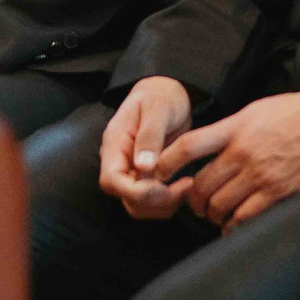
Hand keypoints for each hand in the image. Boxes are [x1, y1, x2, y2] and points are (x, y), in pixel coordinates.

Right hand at [98, 77, 195, 219]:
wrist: (166, 94)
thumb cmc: (160, 95)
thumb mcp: (157, 108)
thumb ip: (149, 135)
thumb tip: (143, 166)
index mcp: (115, 144)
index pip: (111, 180)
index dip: (134, 191)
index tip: (161, 186)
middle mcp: (120, 162)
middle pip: (126, 199)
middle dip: (155, 201)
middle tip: (184, 187)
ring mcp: (133, 171)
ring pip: (139, 205)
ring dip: (164, 205)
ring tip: (188, 187)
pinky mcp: (148, 177)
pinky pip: (153, 201)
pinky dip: (169, 201)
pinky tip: (185, 187)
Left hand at [154, 91, 299, 230]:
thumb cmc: (294, 114)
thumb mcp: (255, 111)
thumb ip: (230, 129)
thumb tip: (208, 146)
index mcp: (234, 128)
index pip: (189, 146)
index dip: (166, 162)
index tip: (157, 173)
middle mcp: (242, 153)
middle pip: (201, 185)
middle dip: (193, 201)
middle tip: (195, 204)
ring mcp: (260, 175)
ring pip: (220, 206)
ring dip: (213, 215)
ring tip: (216, 215)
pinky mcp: (278, 193)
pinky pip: (245, 218)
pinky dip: (233, 227)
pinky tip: (233, 226)